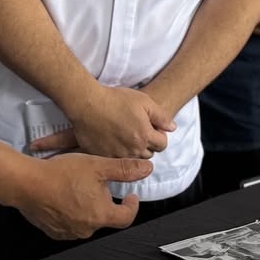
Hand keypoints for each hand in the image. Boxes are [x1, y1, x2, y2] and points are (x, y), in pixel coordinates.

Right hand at [17, 153, 152, 239]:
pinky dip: (71, 212)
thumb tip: (147, 169)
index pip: (126, 218)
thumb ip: (124, 169)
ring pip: (86, 221)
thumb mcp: (97, 165)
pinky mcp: (53, 232)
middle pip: (105, 218)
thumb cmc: (62, 174)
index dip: (131, 206)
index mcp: (101, 215)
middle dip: (105, 202)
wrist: (27, 183)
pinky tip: (64, 197)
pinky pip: (69, 224)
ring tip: (79, 188)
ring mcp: (69, 233)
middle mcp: (87, 229)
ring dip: (87, 207)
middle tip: (98, 184)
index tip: (130, 196)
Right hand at [33, 85, 175, 159]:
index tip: (151, 126)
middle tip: (138, 130)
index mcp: (145, 136)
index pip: (162, 144)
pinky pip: (115, 160)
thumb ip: (161, 116)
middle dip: (148, 144)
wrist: (87, 104)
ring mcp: (117, 155)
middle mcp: (132, 150)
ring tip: (126, 135)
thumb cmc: (115, 100)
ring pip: (133, 159)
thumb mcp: (144, 101)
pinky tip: (113, 141)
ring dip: (133, 151)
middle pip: (149, 154)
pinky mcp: (102, 156)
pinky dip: (117, 153)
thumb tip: (172, 128)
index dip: (159, 134)